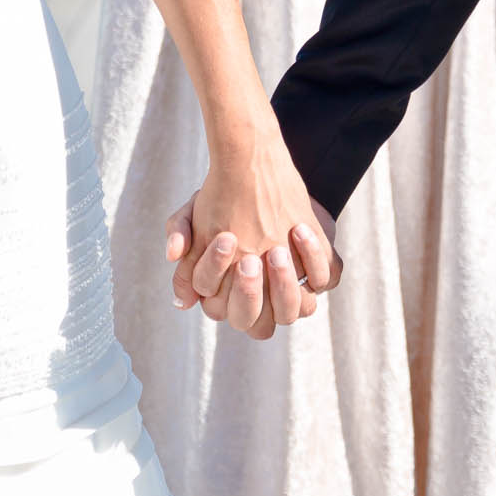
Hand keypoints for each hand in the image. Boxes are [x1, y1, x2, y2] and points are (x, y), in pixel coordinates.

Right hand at [164, 183, 341, 340]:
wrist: (267, 175)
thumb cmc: (227, 199)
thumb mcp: (197, 207)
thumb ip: (181, 228)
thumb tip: (173, 254)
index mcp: (225, 292)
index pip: (218, 307)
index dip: (219, 277)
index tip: (225, 240)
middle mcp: (259, 299)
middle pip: (252, 321)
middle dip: (250, 293)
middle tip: (250, 259)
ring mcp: (290, 289)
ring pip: (292, 311)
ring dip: (284, 286)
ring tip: (277, 250)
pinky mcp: (318, 272)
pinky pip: (322, 280)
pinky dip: (314, 259)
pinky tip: (299, 229)